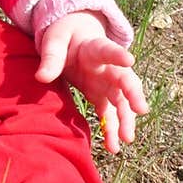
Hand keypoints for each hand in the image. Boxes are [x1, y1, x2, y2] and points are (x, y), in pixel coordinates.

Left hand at [36, 11, 148, 153]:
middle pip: (125, 81)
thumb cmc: (65, 36)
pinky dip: (111, 129)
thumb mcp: (55, 40)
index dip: (119, 55)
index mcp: (96, 48)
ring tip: (126, 139)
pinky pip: (108, 114)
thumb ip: (51, 57)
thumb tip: (42, 77)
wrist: (75, 37)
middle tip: (141, 109)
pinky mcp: (101, 96)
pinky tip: (112, 147)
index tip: (129, 61)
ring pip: (120, 102)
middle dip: (133, 95)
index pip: (109, 50)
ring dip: (125, 120)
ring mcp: (107, 84)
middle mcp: (108, 68)